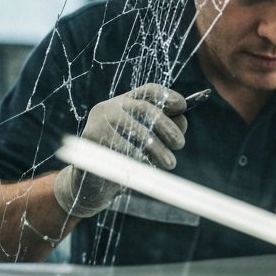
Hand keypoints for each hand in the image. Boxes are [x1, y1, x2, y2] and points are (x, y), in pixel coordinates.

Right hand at [52, 84, 187, 217]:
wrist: (92, 184)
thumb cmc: (124, 160)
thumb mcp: (145, 142)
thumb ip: (164, 129)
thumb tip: (182, 120)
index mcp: (124, 103)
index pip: (148, 91)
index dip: (167, 96)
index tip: (183, 106)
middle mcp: (110, 107)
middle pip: (144, 108)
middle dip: (166, 126)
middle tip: (180, 143)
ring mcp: (99, 122)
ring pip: (136, 131)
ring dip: (157, 148)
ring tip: (170, 163)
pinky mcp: (92, 139)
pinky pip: (122, 149)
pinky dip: (139, 159)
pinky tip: (146, 168)